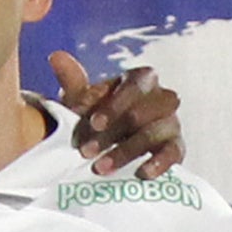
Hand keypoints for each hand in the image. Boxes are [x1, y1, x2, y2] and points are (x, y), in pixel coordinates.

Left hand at [47, 49, 181, 177]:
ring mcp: (171, 123)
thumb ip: (73, 80)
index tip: (93, 123)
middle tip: (85, 152)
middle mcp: (161, 98)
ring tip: (99, 168)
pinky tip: (141, 174)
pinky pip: (173, 153)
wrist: (115, 142)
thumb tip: (56, 57)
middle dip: (112, 133)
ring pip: (153, 134)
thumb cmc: (100, 115)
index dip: (114, 105)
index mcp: (141, 79)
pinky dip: (159, 163)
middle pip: (141, 113)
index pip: (133, 86)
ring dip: (125, 152)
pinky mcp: (176, 147)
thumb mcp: (84, 99)